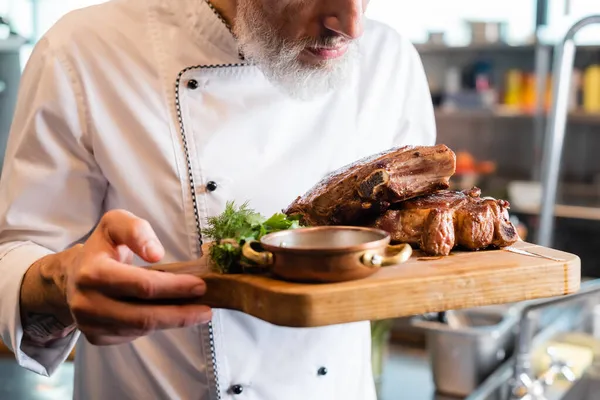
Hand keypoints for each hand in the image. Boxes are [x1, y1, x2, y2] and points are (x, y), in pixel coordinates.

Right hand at [65, 209, 210, 345]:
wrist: (71, 277)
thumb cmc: (102, 248)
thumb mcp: (115, 224)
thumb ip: (136, 230)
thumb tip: (155, 254)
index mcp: (93, 272)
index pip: (141, 285)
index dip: (174, 287)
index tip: (200, 285)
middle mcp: (88, 302)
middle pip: (143, 316)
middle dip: (180, 314)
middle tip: (206, 309)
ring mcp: (90, 324)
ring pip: (140, 329)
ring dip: (172, 322)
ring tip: (195, 312)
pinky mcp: (96, 337)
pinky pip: (133, 336)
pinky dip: (155, 326)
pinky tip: (168, 314)